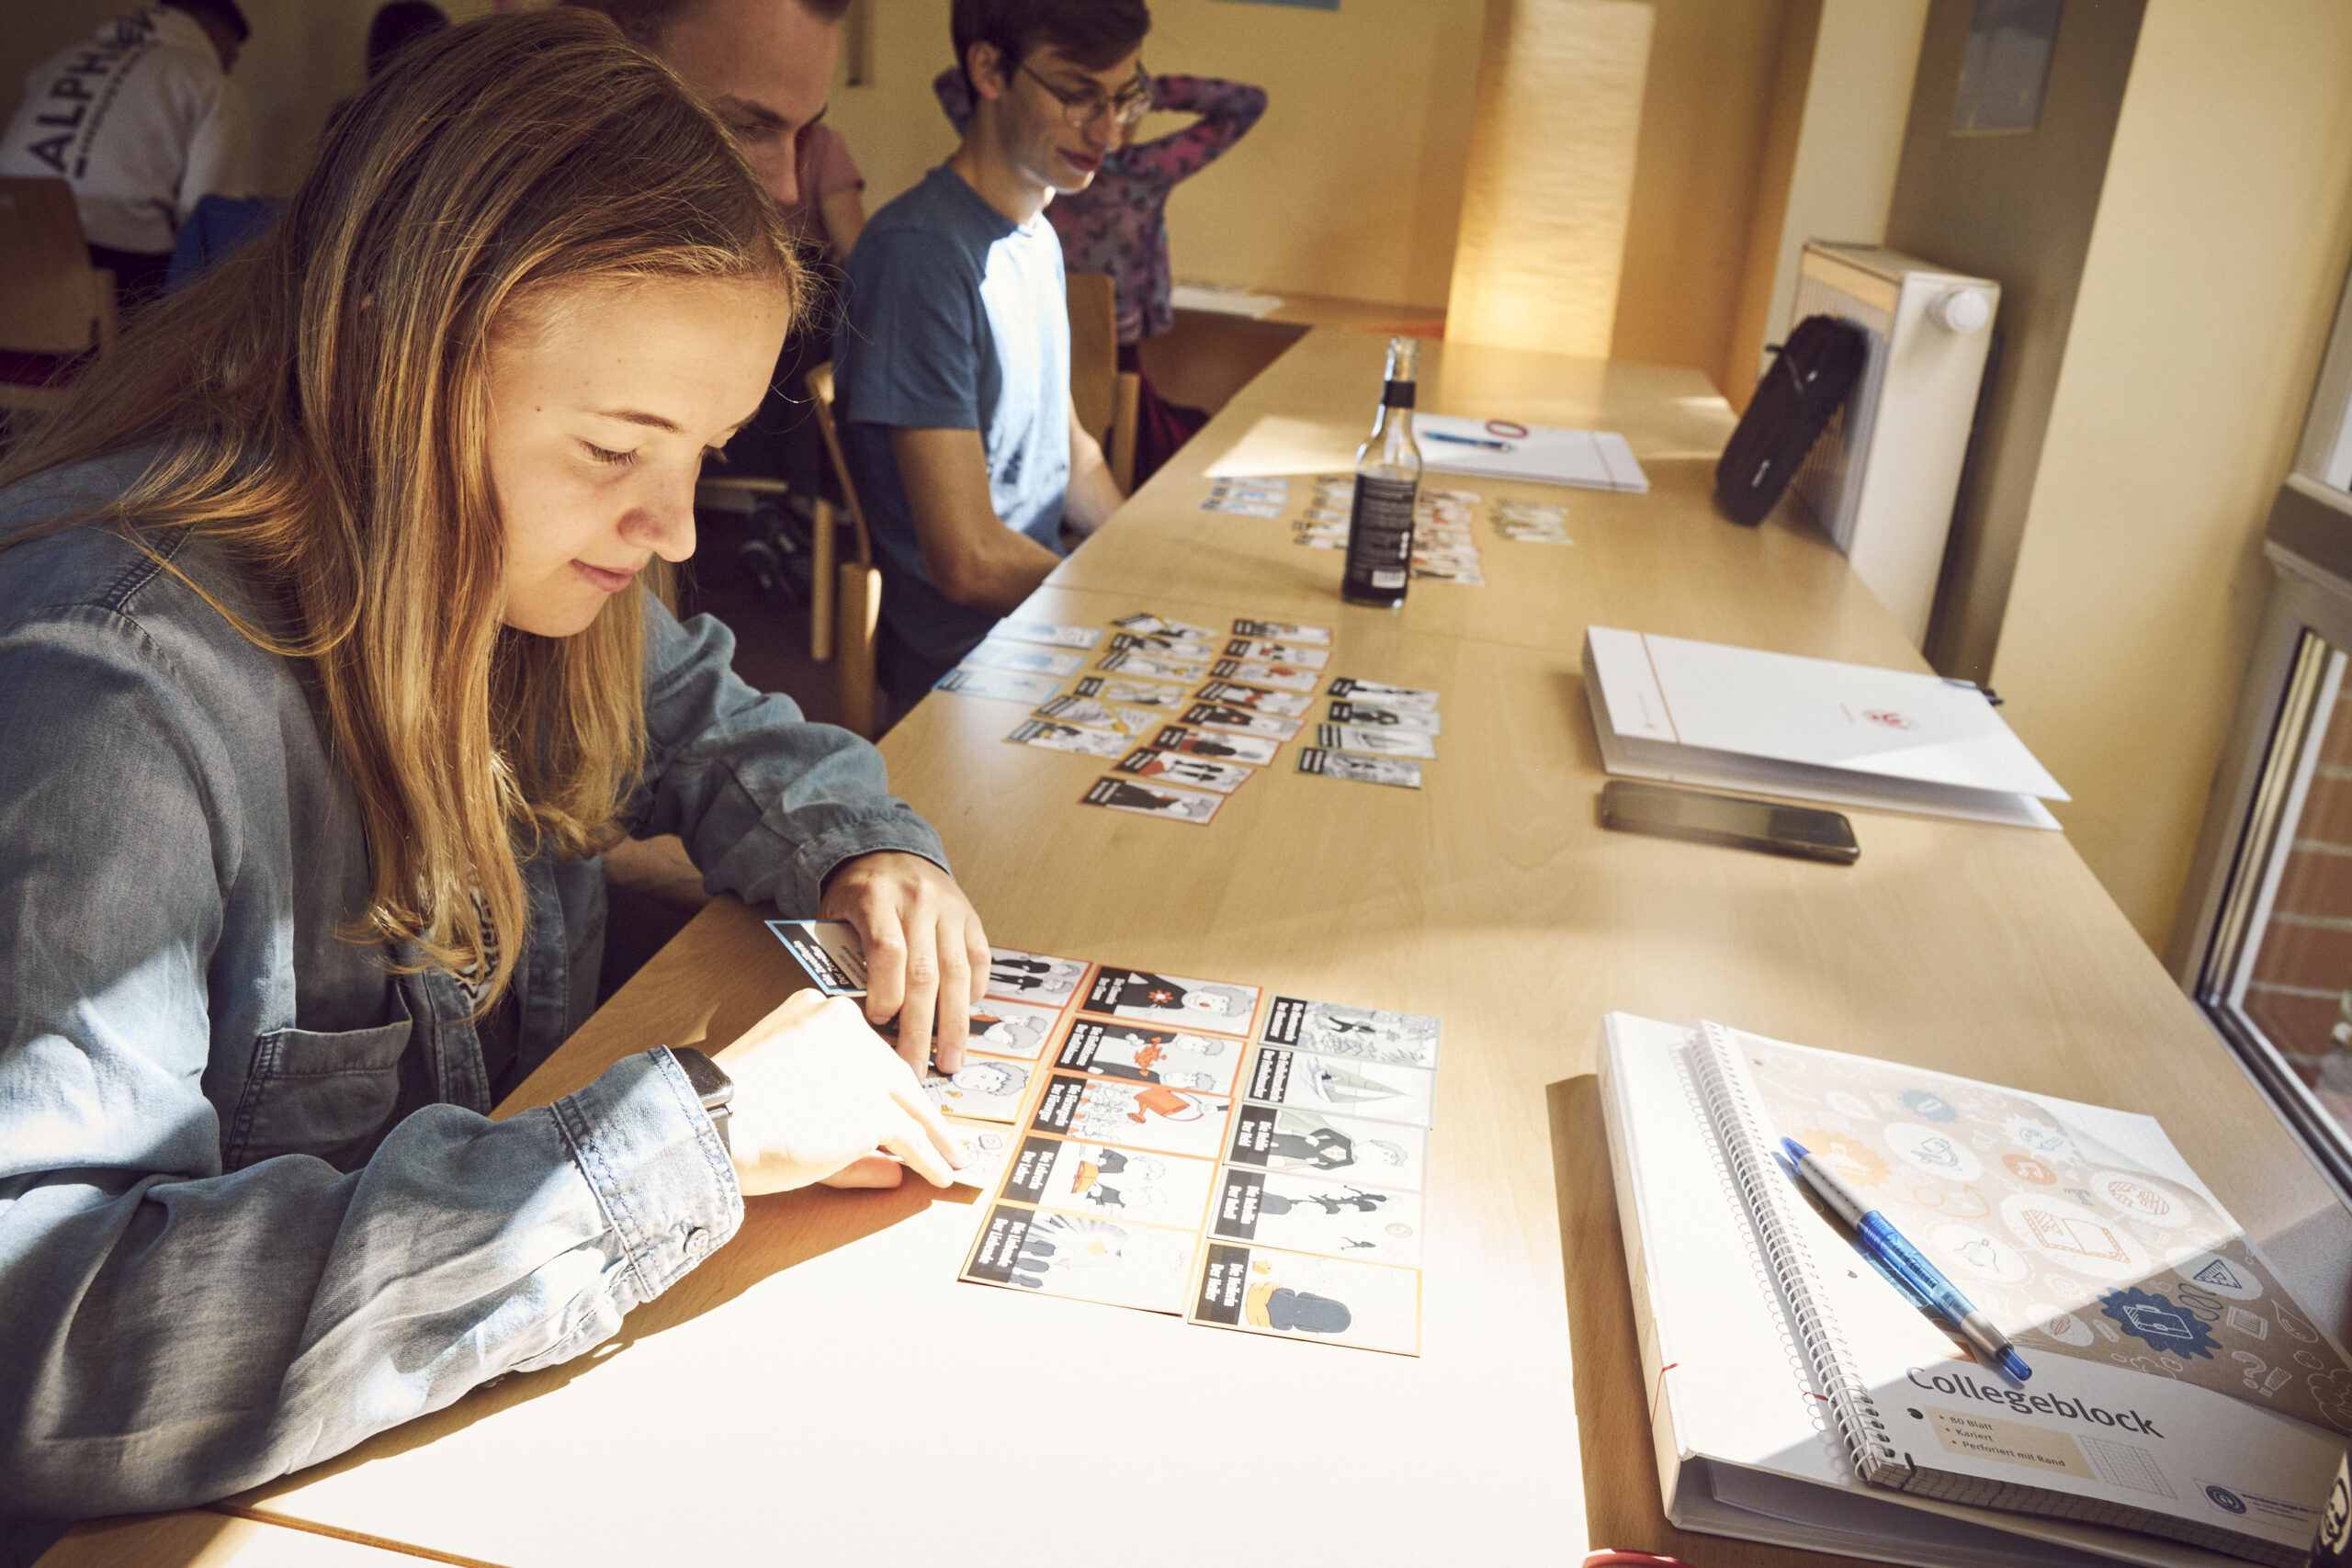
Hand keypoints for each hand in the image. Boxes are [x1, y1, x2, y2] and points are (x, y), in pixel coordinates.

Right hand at [710, 990, 964, 1195]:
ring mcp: (863, 1066)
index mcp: (819, 1012)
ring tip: (950, 1155)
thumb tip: (887, 1157)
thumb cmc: (729, 1110)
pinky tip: (938, 1172)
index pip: (865, 1047)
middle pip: (894, 1071)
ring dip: (933, 1135)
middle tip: (937, 1129)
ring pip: (909, 1102)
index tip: (898, 1101)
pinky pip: (910, 1136)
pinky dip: (928, 1158)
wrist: (713, 1122)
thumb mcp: (787, 1097)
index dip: (881, 1080)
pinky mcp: (871, 1106)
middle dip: (917, 1106)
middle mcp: (848, 1028)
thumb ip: (833, 1114)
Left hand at [817, 851, 989, 1077]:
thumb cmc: (857, 893)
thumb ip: (846, 956)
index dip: (886, 993)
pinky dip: (973, 991)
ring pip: (956, 972)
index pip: (887, 950)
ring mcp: (949, 908)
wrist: (890, 849)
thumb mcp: (836, 915)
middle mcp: (918, 901)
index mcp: (877, 897)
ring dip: (955, 1022)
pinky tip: (964, 1016)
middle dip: (921, 1028)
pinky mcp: (970, 916)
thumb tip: (860, 1015)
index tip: (879, 1023)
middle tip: (916, 1068)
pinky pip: (978, 959)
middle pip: (924, 972)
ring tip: (952, 1059)